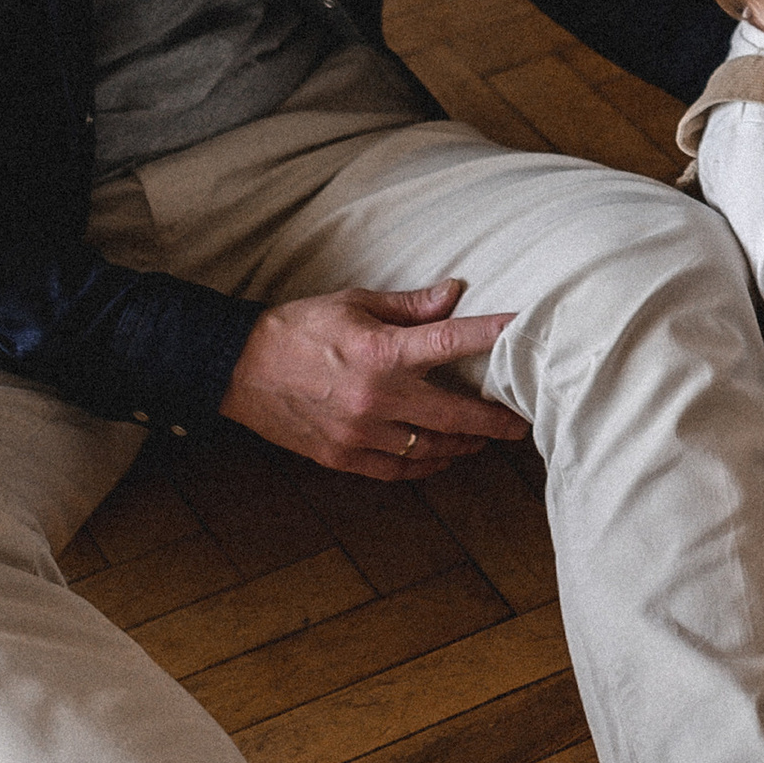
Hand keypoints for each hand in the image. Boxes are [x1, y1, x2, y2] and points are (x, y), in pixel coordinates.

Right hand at [219, 280, 526, 479]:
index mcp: (382, 352)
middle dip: (494, 420)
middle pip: (455, 416)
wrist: (239, 367)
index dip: (493, 336)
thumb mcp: (355, 303)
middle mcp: (376, 397)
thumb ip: (410, 306)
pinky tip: (440, 456)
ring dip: (463, 445)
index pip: (453, 342)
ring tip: (482, 438)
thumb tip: (454, 293)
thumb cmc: (299, 327)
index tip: (524, 333)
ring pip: (431, 449)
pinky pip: (397, 470)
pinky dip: (425, 466)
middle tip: (519, 421)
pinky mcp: (342, 457)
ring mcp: (359, 433)